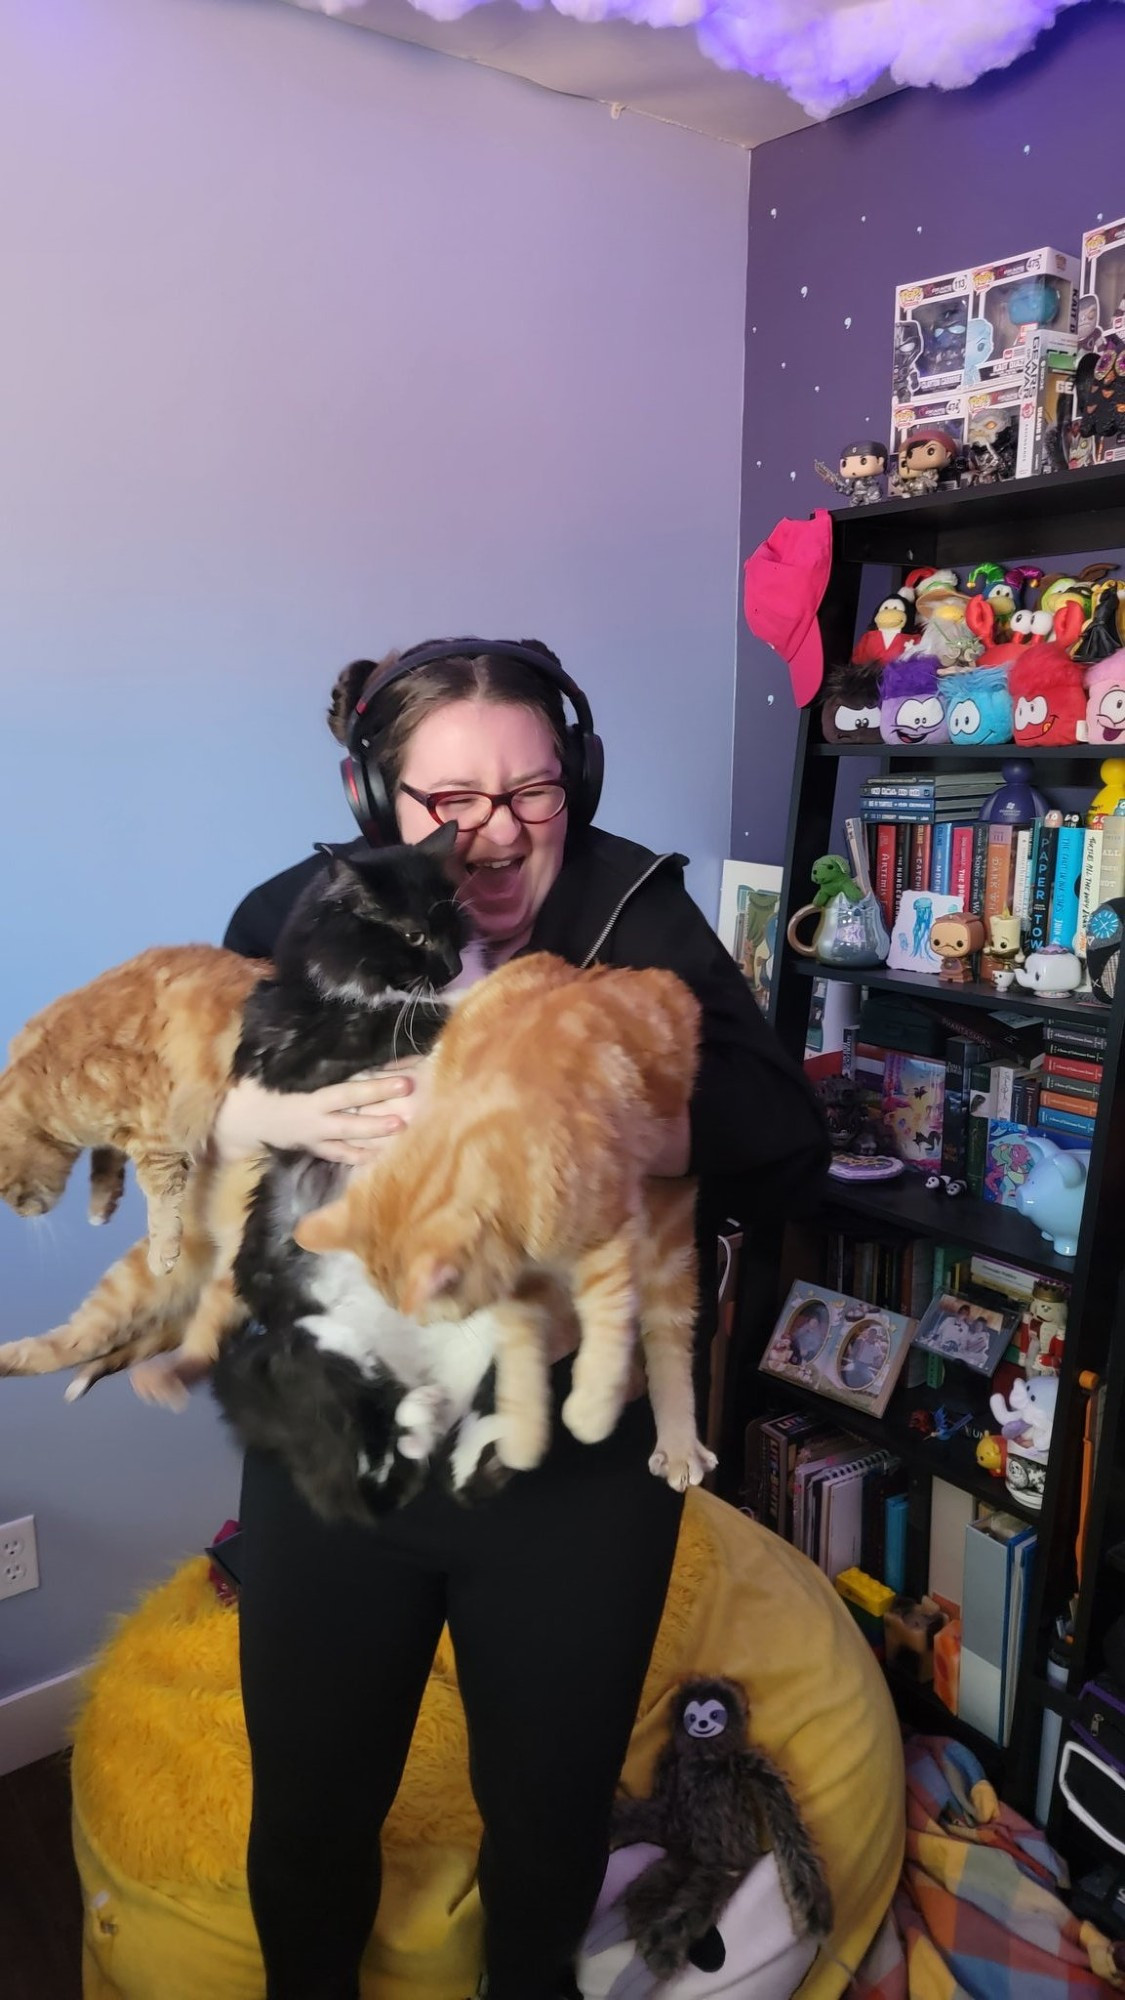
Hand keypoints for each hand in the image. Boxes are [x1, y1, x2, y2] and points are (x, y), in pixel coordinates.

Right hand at [213, 1060, 430, 1167]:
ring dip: (375, 1130)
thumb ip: (293, 1055)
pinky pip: (335, 1155)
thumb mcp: (269, 1069)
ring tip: (401, 1125)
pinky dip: (355, 1156)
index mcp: (307, 1094)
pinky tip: (375, 1155)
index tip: (400, 1068)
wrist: (236, 1123)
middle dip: (380, 1097)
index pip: (346, 1085)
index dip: (373, 1079)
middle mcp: (314, 1116)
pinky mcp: (311, 1147)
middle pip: (352, 1107)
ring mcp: (314, 1135)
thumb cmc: (253, 1088)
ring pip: (349, 1134)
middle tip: (409, 1089)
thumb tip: (307, 1028)